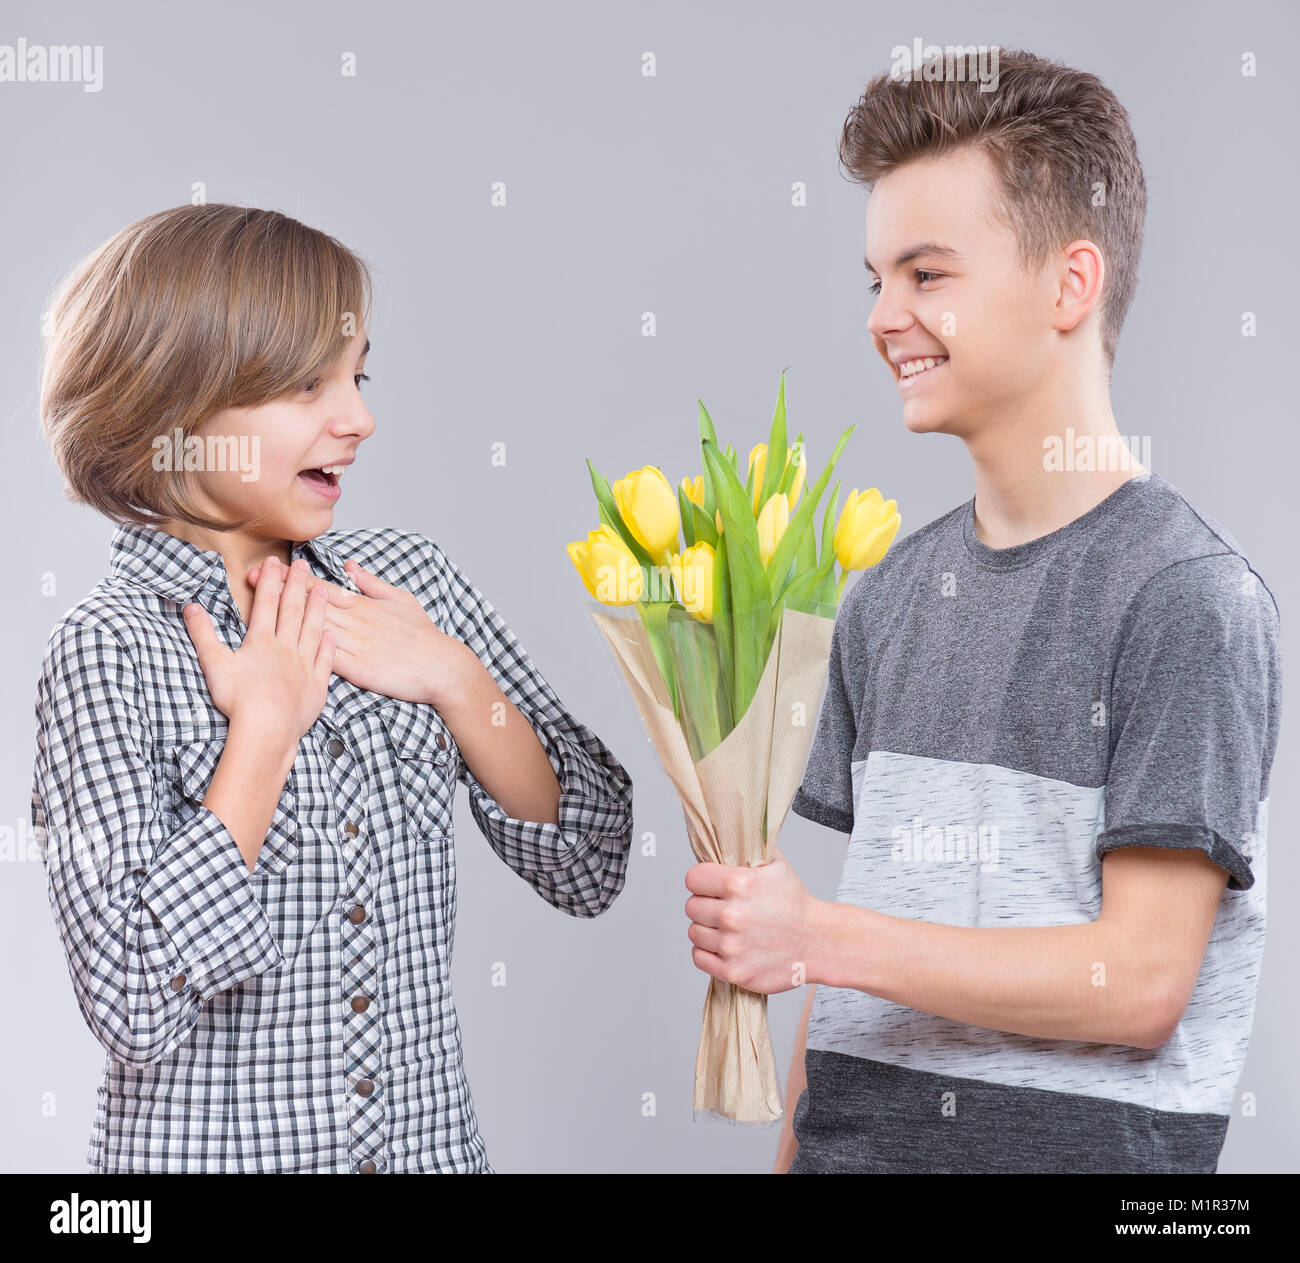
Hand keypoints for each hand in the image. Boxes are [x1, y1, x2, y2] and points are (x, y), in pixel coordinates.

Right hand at [184, 555, 333, 742]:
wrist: (267, 728)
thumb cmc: (238, 699)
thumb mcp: (214, 663)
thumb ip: (203, 634)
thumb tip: (191, 607)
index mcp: (262, 642)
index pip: (266, 604)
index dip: (270, 581)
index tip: (274, 562)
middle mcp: (286, 649)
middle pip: (293, 610)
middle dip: (297, 585)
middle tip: (303, 565)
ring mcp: (305, 666)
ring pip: (313, 630)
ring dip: (318, 608)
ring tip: (323, 589)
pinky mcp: (317, 687)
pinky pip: (326, 661)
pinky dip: (328, 646)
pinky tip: (332, 635)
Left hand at [248, 557, 472, 706]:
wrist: (442, 666)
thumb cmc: (424, 636)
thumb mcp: (402, 600)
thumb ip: (373, 584)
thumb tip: (351, 566)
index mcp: (363, 605)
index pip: (321, 587)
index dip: (294, 577)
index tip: (270, 567)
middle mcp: (354, 621)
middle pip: (309, 602)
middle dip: (279, 590)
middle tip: (251, 576)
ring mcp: (354, 644)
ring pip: (312, 626)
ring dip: (284, 616)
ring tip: (256, 605)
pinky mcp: (357, 668)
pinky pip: (324, 656)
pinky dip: (303, 648)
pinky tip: (282, 644)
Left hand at [684, 847, 819, 993]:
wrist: (817, 942)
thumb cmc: (795, 903)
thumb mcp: (777, 864)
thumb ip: (749, 847)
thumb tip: (726, 832)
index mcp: (740, 884)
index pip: (693, 878)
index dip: (701, 881)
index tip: (711, 886)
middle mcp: (732, 915)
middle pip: (691, 906)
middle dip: (704, 905)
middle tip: (722, 908)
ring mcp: (732, 945)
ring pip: (693, 932)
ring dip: (706, 929)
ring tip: (726, 928)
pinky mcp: (734, 971)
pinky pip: (699, 957)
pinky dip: (708, 953)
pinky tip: (724, 946)